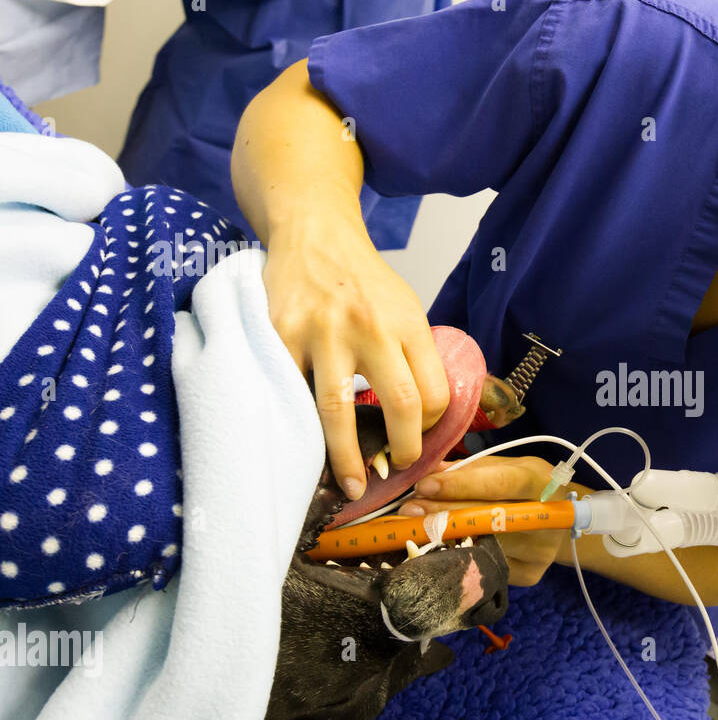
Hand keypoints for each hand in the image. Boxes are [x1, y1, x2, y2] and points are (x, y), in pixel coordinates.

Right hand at [262, 221, 448, 499]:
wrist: (314, 234)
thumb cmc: (363, 281)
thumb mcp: (406, 308)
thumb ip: (415, 356)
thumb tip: (427, 418)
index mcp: (408, 324)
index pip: (433, 393)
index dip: (431, 427)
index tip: (419, 439)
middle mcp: (370, 327)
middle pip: (400, 405)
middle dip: (401, 450)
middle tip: (396, 469)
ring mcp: (322, 332)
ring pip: (338, 412)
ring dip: (347, 458)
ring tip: (353, 485)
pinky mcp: (281, 335)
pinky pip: (291, 394)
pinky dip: (299, 427)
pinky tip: (305, 448)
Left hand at [397, 455, 578, 586]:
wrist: (563, 522)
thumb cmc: (528, 487)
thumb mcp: (508, 466)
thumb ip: (472, 468)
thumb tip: (429, 471)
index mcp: (542, 482)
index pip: (499, 484)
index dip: (460, 485)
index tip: (424, 486)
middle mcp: (547, 519)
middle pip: (488, 519)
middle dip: (443, 513)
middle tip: (408, 510)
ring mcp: (540, 551)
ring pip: (483, 545)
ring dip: (444, 537)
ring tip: (415, 528)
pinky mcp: (530, 574)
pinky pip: (486, 566)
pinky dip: (460, 556)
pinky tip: (440, 547)